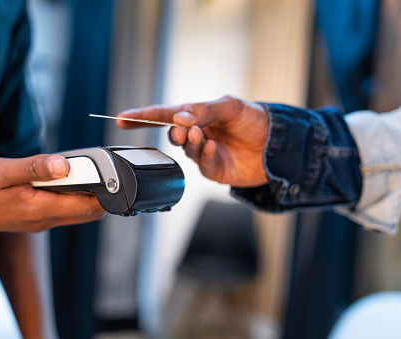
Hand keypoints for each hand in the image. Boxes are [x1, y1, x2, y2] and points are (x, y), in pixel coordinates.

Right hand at [0, 155, 104, 236]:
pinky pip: (61, 210)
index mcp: (41, 209)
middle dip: (100, 193)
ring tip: (81, 171)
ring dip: (84, 195)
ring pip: (75, 212)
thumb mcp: (0, 171)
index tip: (111, 173)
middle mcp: (44, 221)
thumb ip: (35, 168)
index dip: (105, 191)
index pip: (89, 207)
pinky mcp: (32, 219)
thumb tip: (65, 164)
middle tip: (99, 169)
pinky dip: (69, 197)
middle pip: (88, 212)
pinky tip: (60, 180)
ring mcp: (38, 222)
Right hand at [117, 95, 269, 186]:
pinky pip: (201, 163)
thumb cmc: (256, 120)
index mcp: (198, 115)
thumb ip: (203, 111)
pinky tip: (213, 146)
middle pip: (172, 133)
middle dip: (174, 131)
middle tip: (184, 130)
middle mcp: (198, 133)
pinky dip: (204, 154)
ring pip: (185, 149)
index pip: (164, 114)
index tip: (121, 119)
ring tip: (201, 134)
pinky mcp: (213, 169)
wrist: (279, 145)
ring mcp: (204, 152)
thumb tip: (179, 118)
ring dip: (190, 141)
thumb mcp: (230, 107)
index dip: (142, 117)